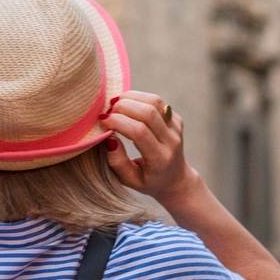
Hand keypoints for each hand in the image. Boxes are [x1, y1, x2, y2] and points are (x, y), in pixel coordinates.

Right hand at [101, 93, 197, 208]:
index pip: (139, 132)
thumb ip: (117, 162)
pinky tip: (127, 106)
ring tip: (115, 105)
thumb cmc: (148, 181)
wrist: (175, 179)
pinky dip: (139, 98)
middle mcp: (171, 141)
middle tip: (107, 112)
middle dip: (123, 106)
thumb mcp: (129, 180)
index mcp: (160, 159)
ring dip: (131, 97)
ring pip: (154, 101)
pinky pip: (157, 101)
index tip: (102, 121)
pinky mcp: (176, 119)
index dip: (118, 121)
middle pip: (148, 112)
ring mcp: (176, 128)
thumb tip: (108, 138)